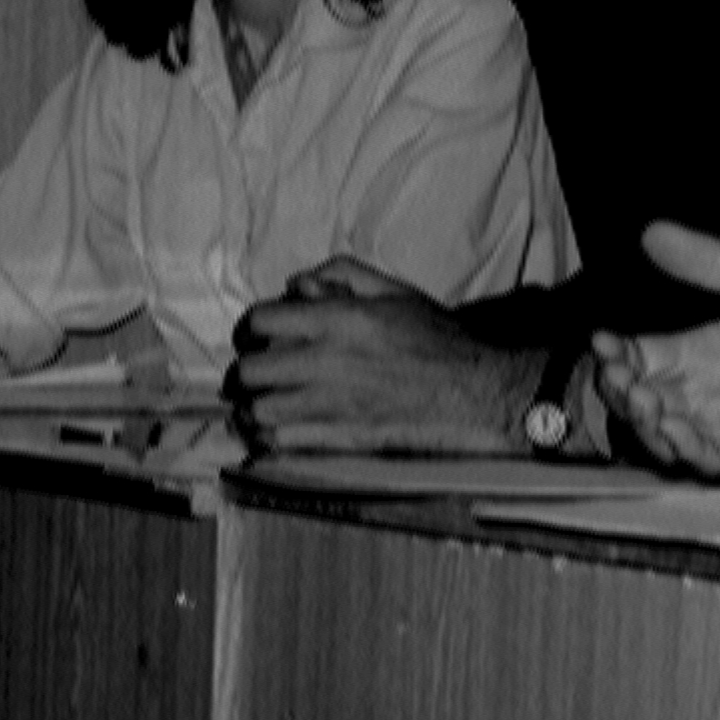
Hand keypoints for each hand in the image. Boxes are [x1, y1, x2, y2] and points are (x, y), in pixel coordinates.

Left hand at [227, 254, 547, 454]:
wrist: (475, 392)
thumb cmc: (438, 338)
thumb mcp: (396, 292)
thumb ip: (344, 275)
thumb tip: (296, 284)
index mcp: (339, 320)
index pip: (260, 322)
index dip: (249, 328)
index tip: (254, 336)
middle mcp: (327, 363)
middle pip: (248, 373)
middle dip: (244, 372)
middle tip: (254, 373)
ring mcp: (332, 406)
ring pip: (258, 413)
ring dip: (251, 408)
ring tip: (261, 404)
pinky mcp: (341, 439)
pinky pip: (281, 444)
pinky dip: (269, 438)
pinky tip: (279, 430)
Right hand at [590, 223, 719, 479]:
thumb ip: (716, 263)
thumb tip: (651, 231)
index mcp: (704, 350)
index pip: (642, 355)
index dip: (615, 354)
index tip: (601, 341)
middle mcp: (709, 391)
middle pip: (644, 397)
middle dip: (621, 390)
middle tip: (619, 376)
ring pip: (668, 433)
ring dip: (647, 422)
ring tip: (644, 401)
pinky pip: (710, 460)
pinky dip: (688, 450)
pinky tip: (677, 431)